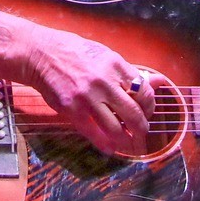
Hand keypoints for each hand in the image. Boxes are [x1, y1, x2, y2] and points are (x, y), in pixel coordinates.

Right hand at [22, 28, 159, 157]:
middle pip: (133, 113)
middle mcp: (104, 81)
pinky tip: (110, 148)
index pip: (144, 91)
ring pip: (115, 127)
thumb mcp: (105, 55)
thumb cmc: (74, 52)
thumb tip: (158, 81)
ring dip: (125, 140)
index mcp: (115, 64)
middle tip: (142, 133)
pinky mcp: (71, 109)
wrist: (41, 54)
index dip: (149, 107)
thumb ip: (129, 72)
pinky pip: (93, 133)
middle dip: (142, 128)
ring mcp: (87, 97)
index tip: (147, 112)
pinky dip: (104, 144)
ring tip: (128, 143)